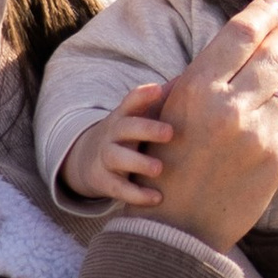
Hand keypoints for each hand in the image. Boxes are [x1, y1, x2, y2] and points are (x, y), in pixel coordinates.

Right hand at [61, 85, 171, 208]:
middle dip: (146, 129)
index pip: (131, 101)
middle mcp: (113, 134)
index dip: (143, 95)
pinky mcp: (104, 181)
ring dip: (139, 163)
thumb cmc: (128, 135)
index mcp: (124, 116)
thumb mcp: (139, 117)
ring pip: (117, 157)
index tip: (157, 89)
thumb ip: (161, 102)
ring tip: (159, 169)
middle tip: (169, 133)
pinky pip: (118, 188)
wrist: (87, 160)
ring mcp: (105, 157)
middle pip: (125, 127)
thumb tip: (189, 79)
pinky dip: (136, 195)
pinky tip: (156, 198)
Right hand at [143, 0, 277, 251]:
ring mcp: (258, 134)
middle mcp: (230, 109)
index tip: (272, 3)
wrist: (177, 225)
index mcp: (197, 90)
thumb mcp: (174, 109)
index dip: (261, 12)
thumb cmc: (167, 162)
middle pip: (271, 53)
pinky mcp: (277, 157)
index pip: (241, 34)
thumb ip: (210, 74)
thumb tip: (249, 37)